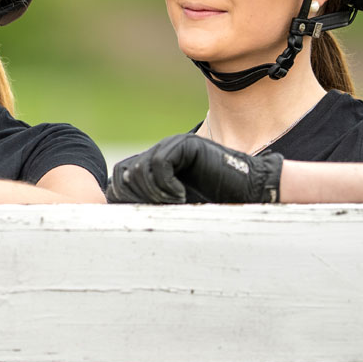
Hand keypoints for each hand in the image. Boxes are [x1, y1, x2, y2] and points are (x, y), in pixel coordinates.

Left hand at [107, 133, 281, 204]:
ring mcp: (172, 146)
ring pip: (140, 169)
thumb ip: (147, 202)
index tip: (144, 216)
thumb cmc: (213, 204)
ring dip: (154, 194)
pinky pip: (159, 164)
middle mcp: (160, 152)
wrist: (249, 193)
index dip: (124, 199)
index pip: (119, 178)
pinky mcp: (186, 145)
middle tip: (161, 211)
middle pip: (125, 173)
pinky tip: (181, 196)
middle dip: (137, 198)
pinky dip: (165, 185)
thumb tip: (113, 202)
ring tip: (175, 205)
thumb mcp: (172, 207)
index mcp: (154, 165)